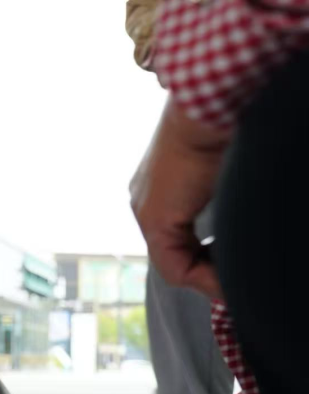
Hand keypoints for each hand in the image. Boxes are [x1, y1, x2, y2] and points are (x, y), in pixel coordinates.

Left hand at [130, 99, 231, 298]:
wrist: (216, 105)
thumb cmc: (234, 127)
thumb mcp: (229, 174)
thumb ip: (230, 203)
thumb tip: (251, 231)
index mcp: (166, 187)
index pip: (183, 238)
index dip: (212, 262)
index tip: (239, 269)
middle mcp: (149, 200)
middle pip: (179, 253)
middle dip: (212, 271)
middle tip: (240, 281)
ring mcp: (147, 210)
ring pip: (175, 262)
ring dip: (210, 277)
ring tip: (236, 283)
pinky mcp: (155, 219)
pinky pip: (174, 266)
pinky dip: (203, 278)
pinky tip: (227, 281)